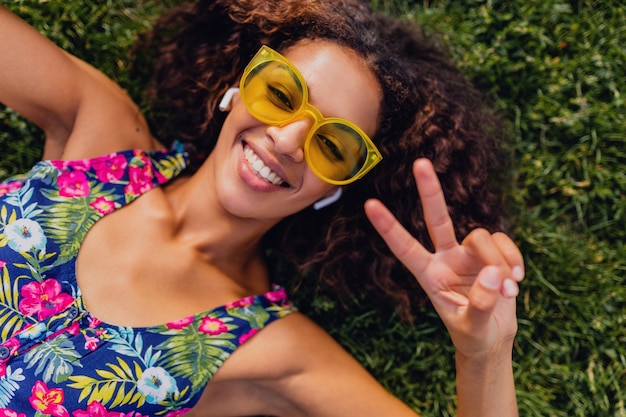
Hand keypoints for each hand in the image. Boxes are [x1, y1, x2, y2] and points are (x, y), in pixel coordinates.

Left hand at [364, 158, 523, 357]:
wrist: (491, 339)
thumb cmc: (472, 335)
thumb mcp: (472, 327)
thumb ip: (482, 303)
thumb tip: (494, 274)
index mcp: (429, 275)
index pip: (404, 248)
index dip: (389, 227)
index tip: (369, 205)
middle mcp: (445, 258)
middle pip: (437, 219)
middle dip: (430, 192)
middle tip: (419, 163)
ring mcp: (469, 254)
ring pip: (482, 237)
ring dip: (499, 262)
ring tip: (509, 290)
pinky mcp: (492, 254)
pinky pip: (503, 242)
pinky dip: (513, 258)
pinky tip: (517, 280)